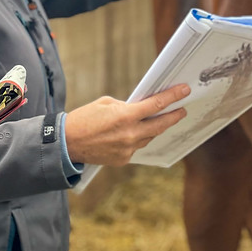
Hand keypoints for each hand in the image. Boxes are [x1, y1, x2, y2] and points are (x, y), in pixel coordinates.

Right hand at [64, 84, 189, 165]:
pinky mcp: (123, 159)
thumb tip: (140, 110)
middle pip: (160, 125)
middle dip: (173, 116)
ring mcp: (127, 149)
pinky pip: (136, 147)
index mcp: (125, 116)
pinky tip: (132, 134)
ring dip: (154, 128)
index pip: (156, 105)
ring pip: (148, 137)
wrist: (67, 142)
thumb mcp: (105, 103)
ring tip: (156, 121)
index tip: (184, 91)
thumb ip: (125, 106)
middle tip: (182, 110)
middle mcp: (130, 134)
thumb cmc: (84, 118)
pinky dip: (137, 139)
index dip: (172, 97)